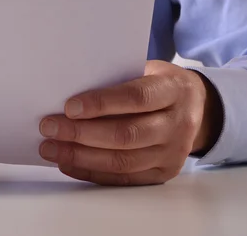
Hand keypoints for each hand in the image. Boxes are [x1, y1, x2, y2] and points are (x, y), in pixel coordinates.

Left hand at [38, 60, 222, 185]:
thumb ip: (116, 79)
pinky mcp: (163, 173)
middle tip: (49, 127)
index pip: (136, 98)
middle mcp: (178, 124)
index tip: (69, 106)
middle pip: (126, 134)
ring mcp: (173, 153)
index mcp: (173, 90)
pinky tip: (67, 164)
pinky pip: (123, 178)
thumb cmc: (158, 83)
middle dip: (82, 133)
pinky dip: (91, 172)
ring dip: (80, 156)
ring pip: (122, 161)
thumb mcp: (147, 69)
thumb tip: (67, 92)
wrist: (198, 107)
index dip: (101, 103)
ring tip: (51, 148)